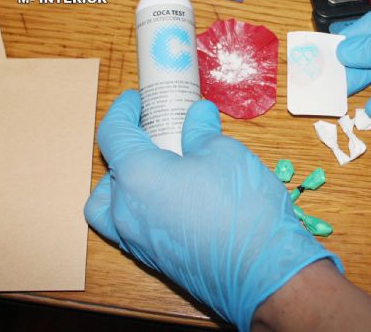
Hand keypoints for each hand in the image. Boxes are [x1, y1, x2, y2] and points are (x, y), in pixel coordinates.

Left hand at [84, 91, 341, 330]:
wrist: (264, 270)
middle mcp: (128, 213)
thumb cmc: (241, 205)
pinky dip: (142, 210)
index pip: (114, 135)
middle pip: (106, 177)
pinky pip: (133, 230)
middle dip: (123, 152)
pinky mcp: (157, 261)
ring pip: (111, 210)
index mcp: (138, 177)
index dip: (123, 111)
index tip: (137, 100)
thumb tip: (196, 115)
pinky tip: (176, 201)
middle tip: (150, 140)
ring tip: (155, 174)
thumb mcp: (224, 152)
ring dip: (123, 187)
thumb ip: (201, 131)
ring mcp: (139, 242)